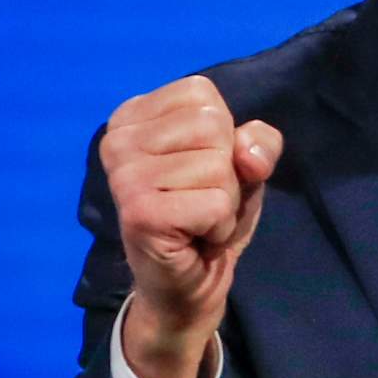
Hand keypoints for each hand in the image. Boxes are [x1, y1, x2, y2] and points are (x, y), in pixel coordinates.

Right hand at [100, 75, 282, 377]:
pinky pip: (216, 203)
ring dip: (224, 201)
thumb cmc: (208, 212)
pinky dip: (220, 225)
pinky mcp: (140, 212)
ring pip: (219, 166)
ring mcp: (124, 176)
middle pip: (214, 127)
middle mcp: (118, 139)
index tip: (197, 168)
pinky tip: (194, 237)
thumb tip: (248, 153)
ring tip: (195, 218)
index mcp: (133, 115)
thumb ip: (259, 141)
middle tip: (197, 199)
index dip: (220, 135)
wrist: (189, 283)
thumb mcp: (245, 162)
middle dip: (225, 170)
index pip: (202, 94)